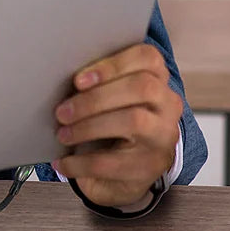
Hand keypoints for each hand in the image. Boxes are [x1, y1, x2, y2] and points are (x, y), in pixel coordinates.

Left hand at [52, 44, 182, 207]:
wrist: (126, 173)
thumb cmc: (111, 123)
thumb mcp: (109, 99)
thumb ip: (97, 83)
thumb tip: (62, 75)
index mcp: (157, 78)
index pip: (148, 57)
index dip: (113, 65)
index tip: (78, 80)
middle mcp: (168, 104)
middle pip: (141, 87)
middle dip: (95, 98)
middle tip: (62, 112)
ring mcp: (164, 136)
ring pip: (134, 121)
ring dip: (89, 127)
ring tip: (62, 135)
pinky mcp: (150, 166)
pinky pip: (114, 162)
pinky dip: (82, 162)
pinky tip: (62, 163)